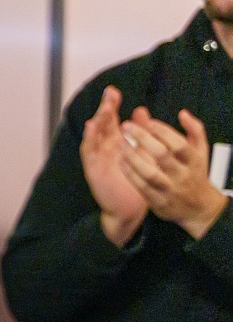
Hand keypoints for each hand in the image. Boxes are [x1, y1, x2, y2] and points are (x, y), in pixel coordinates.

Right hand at [82, 86, 146, 246]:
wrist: (130, 207)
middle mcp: (105, 148)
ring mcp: (98, 158)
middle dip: (105, 108)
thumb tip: (141, 110)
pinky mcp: (94, 169)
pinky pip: (89, 151)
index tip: (113, 92)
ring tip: (103, 107)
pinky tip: (91, 127)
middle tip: (109, 94)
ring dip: (98, 120)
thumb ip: (141, 132)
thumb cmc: (136, 181)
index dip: (112, 105)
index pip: (112, 120)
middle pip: (102, 124)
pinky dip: (89, 138)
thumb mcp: (142, 153)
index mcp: (116, 143)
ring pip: (95, 135)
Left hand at [122, 105, 226, 239]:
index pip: (179, 144)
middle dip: (143, 139)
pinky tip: (120, 161)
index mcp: (194, 161)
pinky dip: (130, 174)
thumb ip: (195, 130)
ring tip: (120, 143)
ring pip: (150, 173)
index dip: (163, 132)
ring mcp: (170, 189)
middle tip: (127, 126)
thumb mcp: (201, 152)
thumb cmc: (195, 173)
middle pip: (163, 155)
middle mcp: (182, 175)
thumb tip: (183, 113)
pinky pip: (141, 186)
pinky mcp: (158, 201)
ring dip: (133, 157)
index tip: (148, 122)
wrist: (198, 207)